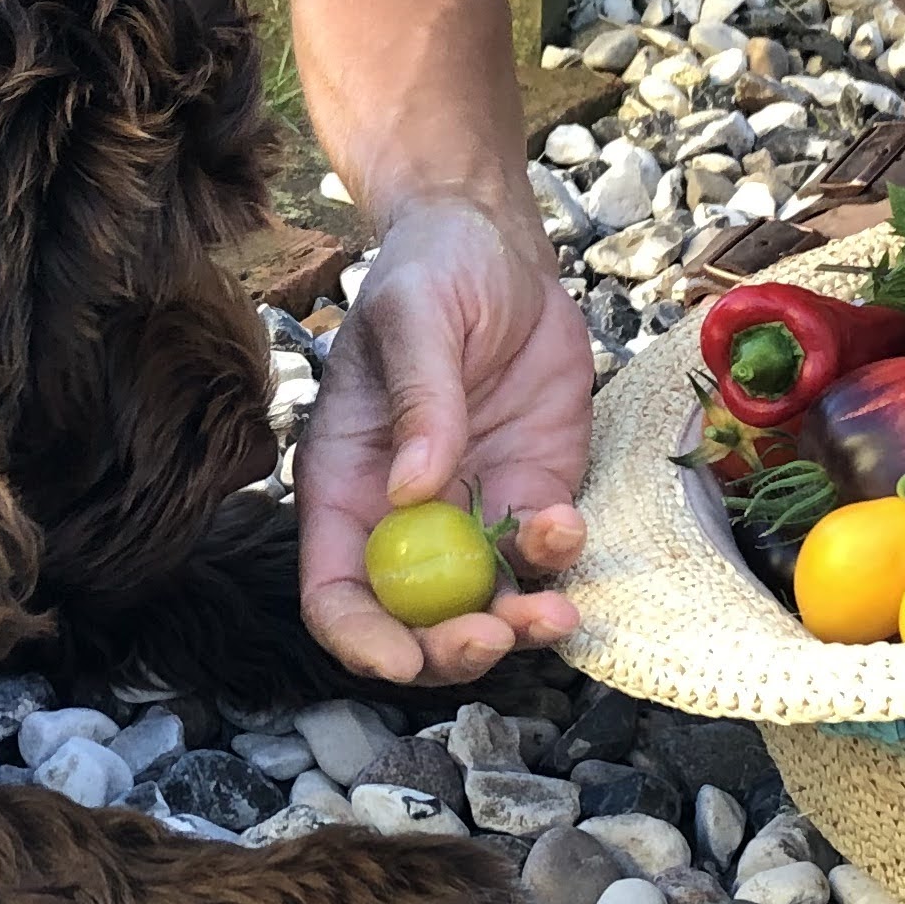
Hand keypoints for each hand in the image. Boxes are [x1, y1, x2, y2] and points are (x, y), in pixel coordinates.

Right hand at [298, 195, 591, 680]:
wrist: (497, 245)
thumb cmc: (431, 271)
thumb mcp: (414, 318)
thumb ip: (419, 401)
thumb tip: (414, 489)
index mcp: (346, 486)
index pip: (336, 594)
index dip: (363, 639)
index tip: (405, 659)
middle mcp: (403, 518)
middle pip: (414, 623)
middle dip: (452, 649)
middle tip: (498, 632)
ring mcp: (472, 512)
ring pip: (488, 607)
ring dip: (519, 625)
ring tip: (555, 612)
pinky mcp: (531, 494)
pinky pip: (544, 557)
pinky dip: (559, 561)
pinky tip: (568, 527)